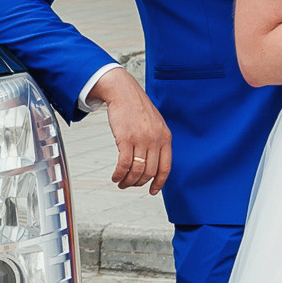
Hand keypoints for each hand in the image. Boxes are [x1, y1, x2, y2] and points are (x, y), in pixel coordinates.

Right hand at [93, 68, 171, 192]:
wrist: (123, 92)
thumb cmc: (137, 107)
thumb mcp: (156, 123)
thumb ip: (158, 141)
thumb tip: (153, 162)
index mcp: (165, 137)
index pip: (166, 167)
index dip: (159, 183)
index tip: (153, 191)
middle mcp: (155, 140)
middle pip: (150, 172)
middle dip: (139, 183)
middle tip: (130, 185)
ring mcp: (141, 139)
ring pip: (137, 171)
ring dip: (128, 181)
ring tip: (121, 182)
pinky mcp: (126, 139)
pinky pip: (124, 164)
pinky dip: (119, 174)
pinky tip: (116, 176)